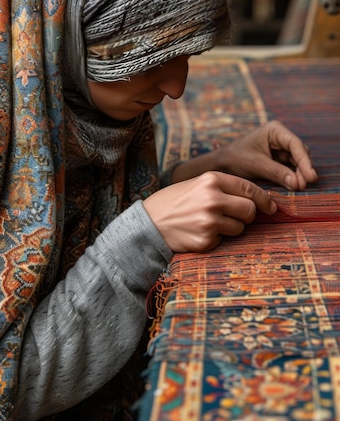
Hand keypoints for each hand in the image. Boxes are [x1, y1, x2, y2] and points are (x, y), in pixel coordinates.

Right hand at [143, 171, 276, 252]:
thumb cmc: (174, 202)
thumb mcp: (196, 184)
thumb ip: (223, 187)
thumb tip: (256, 198)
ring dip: (231, 229)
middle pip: (250, 210)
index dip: (264, 199)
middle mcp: (212, 198)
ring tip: (210, 224)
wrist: (149, 222)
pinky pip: (223, 241)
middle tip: (237, 217)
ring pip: (240, 228)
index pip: (249, 189)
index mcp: (211, 179)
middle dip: (248, 216)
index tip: (271, 207)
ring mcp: (209, 220)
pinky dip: (215, 239)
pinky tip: (199, 232)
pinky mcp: (205, 240)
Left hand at [215, 120, 317, 189]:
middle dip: (303, 169)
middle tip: (306, 185)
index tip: (310, 176)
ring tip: (301, 187)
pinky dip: (293, 177)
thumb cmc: (235, 159)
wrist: (222, 164)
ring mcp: (280, 148)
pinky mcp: (278, 159)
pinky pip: (290, 168)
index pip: (295, 145)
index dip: (304, 161)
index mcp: (275, 130)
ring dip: (300, 174)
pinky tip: (296, 186)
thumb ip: (277, 172)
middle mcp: (280, 137)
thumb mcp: (256, 165)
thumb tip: (297, 183)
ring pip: (297, 162)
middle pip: (299, 153)